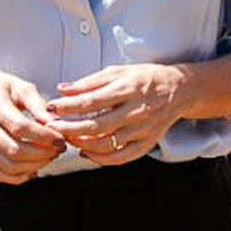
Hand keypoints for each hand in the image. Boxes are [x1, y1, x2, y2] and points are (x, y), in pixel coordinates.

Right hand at [0, 64, 67, 183]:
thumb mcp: (20, 86)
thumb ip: (38, 105)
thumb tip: (56, 123)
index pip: (20, 128)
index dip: (43, 137)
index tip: (60, 138)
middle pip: (15, 151)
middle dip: (43, 154)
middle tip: (58, 148)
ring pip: (9, 166)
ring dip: (35, 165)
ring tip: (49, 155)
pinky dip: (20, 176)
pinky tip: (33, 168)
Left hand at [46, 63, 188, 165]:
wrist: (179, 90)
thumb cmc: (145, 78)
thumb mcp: (118, 71)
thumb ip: (90, 82)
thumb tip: (63, 89)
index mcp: (129, 89)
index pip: (93, 101)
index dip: (68, 106)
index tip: (51, 107)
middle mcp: (137, 111)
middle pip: (97, 126)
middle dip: (70, 128)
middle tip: (52, 127)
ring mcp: (143, 130)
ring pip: (107, 145)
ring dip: (82, 144)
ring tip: (67, 137)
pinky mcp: (147, 143)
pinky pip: (121, 157)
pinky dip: (100, 159)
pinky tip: (85, 152)